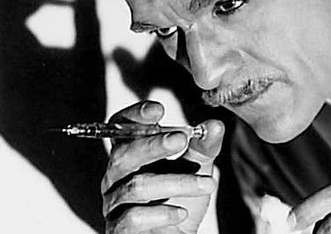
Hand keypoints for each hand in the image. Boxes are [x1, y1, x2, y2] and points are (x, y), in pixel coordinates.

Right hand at [102, 101, 224, 233]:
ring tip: (208, 184)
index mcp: (131, 154)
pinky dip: (162, 213)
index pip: (120, 128)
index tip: (158, 109)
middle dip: (153, 145)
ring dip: (176, 182)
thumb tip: (216, 125)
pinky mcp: (119, 229)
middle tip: (181, 139)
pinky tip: (182, 213)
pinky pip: (133, 218)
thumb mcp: (196, 169)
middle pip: (123, 155)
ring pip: (137, 186)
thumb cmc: (180, 201)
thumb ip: (204, 147)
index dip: (133, 116)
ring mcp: (114, 203)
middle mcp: (116, 176)